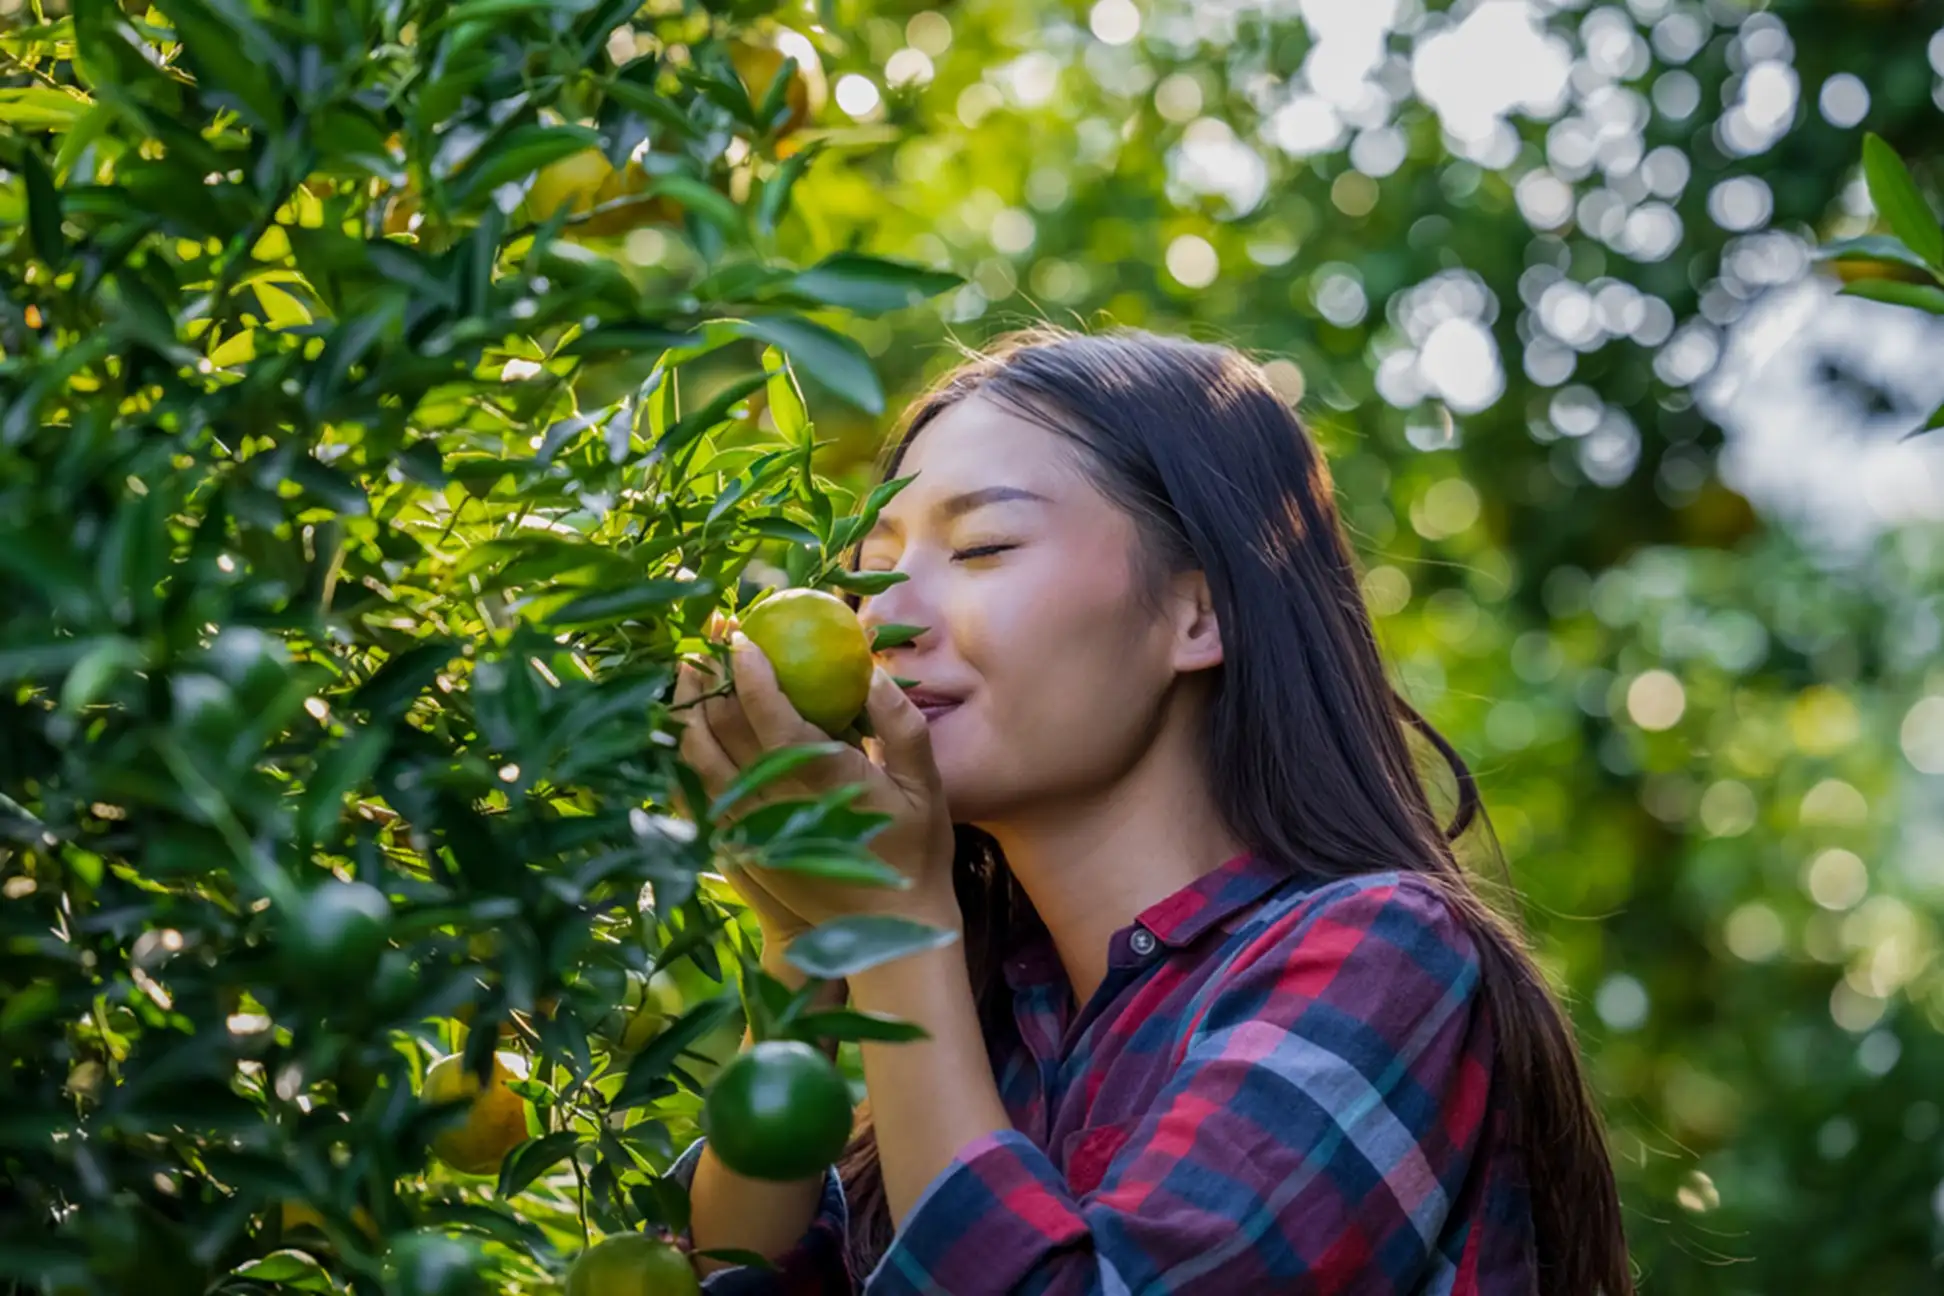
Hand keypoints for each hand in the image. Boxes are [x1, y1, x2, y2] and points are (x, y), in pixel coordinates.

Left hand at [672, 634, 959, 936]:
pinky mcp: (734, 846)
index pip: (768, 714)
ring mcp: (746, 827)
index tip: (740, 634)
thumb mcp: (924, 784)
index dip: (749, 670)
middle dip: (708, 675)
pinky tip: (679, 729)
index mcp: (818, 780)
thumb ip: (899, 723)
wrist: (885, 931)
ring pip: (695, 758)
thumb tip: (870, 671)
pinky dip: (679, 755)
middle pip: (720, 727)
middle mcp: (771, 802)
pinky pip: (692, 793)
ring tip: (687, 669)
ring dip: (686, 709)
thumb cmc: (913, 850)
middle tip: (705, 634)